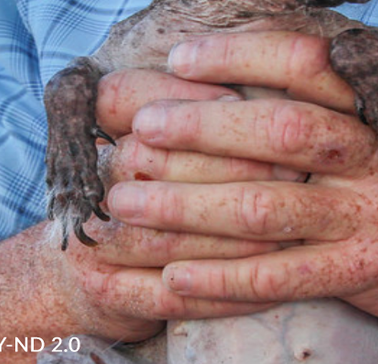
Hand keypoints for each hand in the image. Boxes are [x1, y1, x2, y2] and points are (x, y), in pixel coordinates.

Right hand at [43, 68, 283, 340]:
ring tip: (293, 230)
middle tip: (294, 169)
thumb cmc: (148, 195)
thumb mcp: (160, 143)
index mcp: (96, 134)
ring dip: (235, 236)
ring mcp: (93, 242)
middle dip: (229, 167)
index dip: (188, 98)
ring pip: (168, 237)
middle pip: (149, 164)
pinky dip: (226, 293)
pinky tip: (275, 287)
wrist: (83, 276)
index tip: (249, 104)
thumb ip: (199, 109)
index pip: (127, 97)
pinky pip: (173, 298)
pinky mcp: (106, 295)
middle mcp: (90, 183)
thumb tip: (263, 80)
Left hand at [102, 31, 377, 326]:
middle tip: (138, 127)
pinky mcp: (366, 271)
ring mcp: (370, 216)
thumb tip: (288, 46)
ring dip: (190, 207)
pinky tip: (174, 280)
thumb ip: (362, 82)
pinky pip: (283, 277)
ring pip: (268, 207)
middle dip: (201, 127)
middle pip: (279, 131)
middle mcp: (375, 155)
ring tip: (128, 203)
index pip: (307, 63)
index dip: (240, 55)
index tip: (181, 56)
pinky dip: (225, 280)